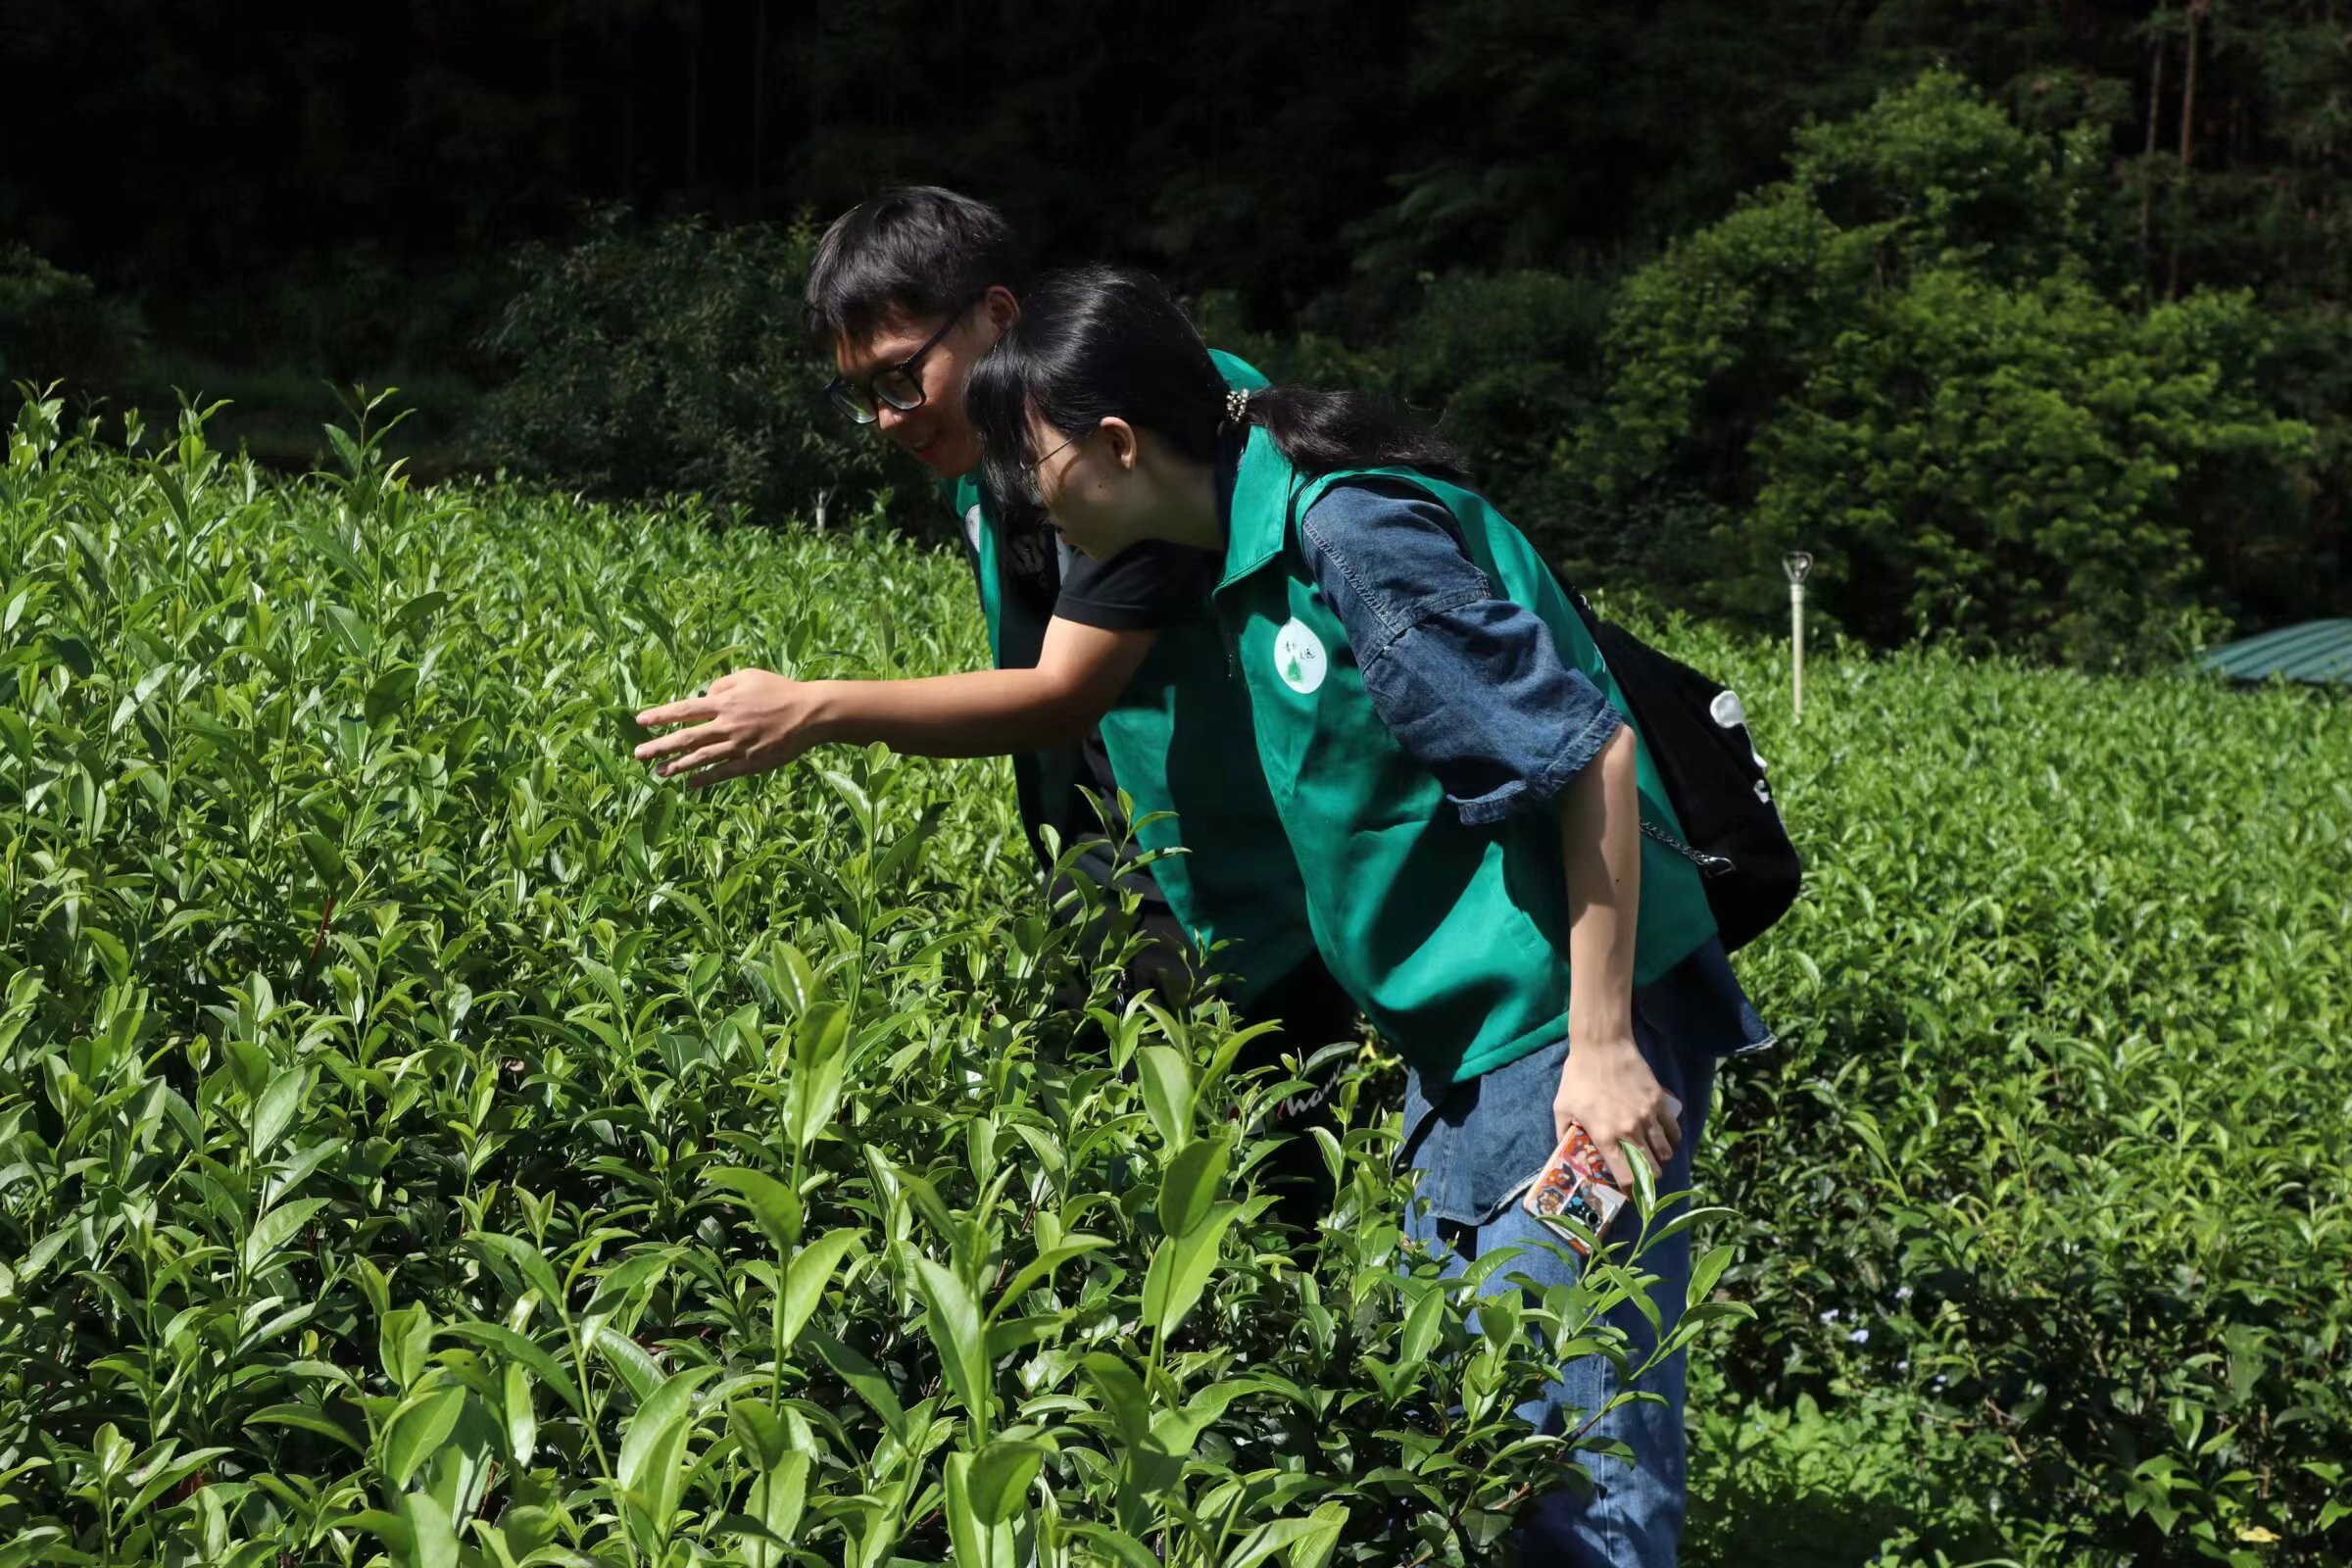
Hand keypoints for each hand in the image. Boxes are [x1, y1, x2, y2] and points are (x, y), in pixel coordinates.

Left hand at [633, 669, 823, 786]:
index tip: (641, 722)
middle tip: (638, 755)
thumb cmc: (780, 690)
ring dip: (677, 766)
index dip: (661, 716)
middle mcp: (727, 726)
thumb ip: (723, 684)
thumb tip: (705, 695)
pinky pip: (723, 772)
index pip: (684, 710)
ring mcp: (738, 747)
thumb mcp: (749, 676)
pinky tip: (690, 784)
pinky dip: (705, 779)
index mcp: (724, 703)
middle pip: (686, 738)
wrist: (811, 714)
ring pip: (701, 758)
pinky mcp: (751, 763)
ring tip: (659, 772)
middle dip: (659, 746)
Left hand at [1552, 1029, 1679, 1187]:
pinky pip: (1674, 1130)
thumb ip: (1564, 1136)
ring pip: (1666, 1153)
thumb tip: (1567, 1156)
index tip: (1628, 1192)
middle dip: (1648, 1179)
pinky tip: (1664, 1139)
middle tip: (1641, 1176)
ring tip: (1653, 1157)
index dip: (1630, 1191)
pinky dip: (1672, 1140)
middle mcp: (1630, 1131)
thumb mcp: (1561, 1110)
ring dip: (1660, 1160)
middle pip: (1652, 1171)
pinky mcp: (1660, 1102)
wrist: (1602, 1046)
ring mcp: (1648, 1116)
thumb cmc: (1578, 1078)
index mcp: (1605, 1137)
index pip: (1627, 1177)